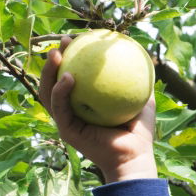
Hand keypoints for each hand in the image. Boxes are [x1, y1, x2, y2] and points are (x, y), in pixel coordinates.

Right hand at [39, 35, 158, 182]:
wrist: (136, 156)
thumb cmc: (139, 132)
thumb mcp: (143, 100)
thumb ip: (141, 81)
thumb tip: (147, 59)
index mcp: (85, 103)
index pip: (72, 76)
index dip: (72, 57)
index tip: (79, 39)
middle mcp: (73, 111)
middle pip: (54, 81)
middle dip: (54, 59)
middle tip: (65, 41)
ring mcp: (67, 121)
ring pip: (48, 93)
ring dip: (49, 72)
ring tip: (56, 54)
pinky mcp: (67, 131)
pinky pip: (60, 107)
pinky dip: (61, 91)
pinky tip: (68, 77)